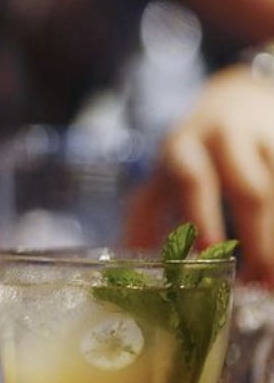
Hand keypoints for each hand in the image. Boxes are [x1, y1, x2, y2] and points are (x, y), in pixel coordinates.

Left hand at [125, 65, 273, 283]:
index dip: (202, 215)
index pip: (193, 179)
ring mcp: (267, 140)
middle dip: (258, 241)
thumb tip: (123, 267)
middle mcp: (228, 139)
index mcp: (185, 147)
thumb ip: (144, 216)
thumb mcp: (165, 174)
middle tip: (261, 284)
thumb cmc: (195, 153)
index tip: (210, 252)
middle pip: (250, 192)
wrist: (240, 98)